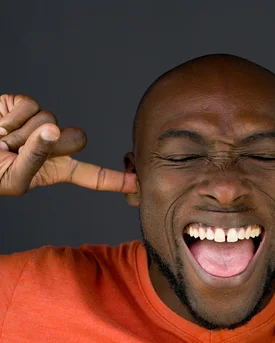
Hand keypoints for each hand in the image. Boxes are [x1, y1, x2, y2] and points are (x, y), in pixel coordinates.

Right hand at [0, 94, 136, 195]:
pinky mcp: (20, 106)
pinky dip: (10, 116)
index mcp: (53, 170)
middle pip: (78, 139)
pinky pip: (29, 105)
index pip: (91, 176)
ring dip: (21, 133)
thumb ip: (35, 159)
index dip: (115, 179)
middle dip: (51, 144)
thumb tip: (54, 129)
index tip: (139, 182)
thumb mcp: (11, 178)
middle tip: (20, 151)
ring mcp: (37, 125)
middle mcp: (50, 146)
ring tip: (0, 141)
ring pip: (52, 120)